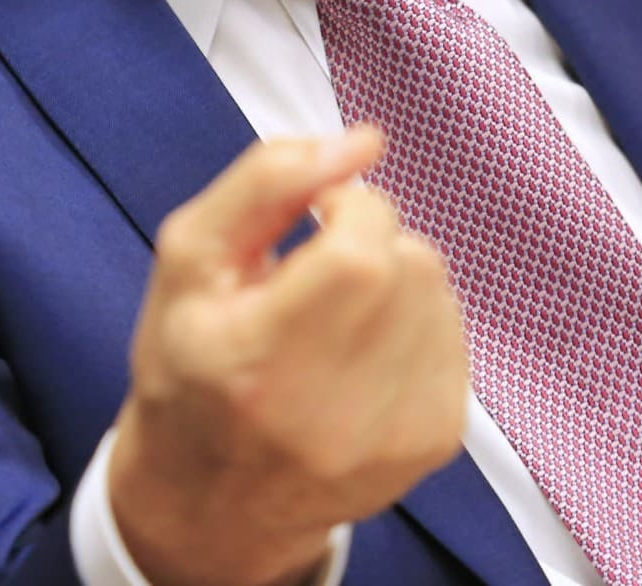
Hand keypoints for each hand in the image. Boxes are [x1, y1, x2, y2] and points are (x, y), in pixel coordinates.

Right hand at [107, 127, 468, 585]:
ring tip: (337, 314)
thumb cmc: (189, 365)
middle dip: (369, 241)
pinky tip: (364, 350)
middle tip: (316, 271)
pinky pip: (453, 335)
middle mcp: (334, 410)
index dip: (346, 207)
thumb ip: (266, 181)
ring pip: (439, 293)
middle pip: (410, 262)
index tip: (312, 217)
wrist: (213, 500)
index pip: (362, 246)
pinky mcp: (434, 444)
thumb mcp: (188, 260)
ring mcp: (395, 435)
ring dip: (395, 281)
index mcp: (259, 358)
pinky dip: (414, 324)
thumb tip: (362, 141)